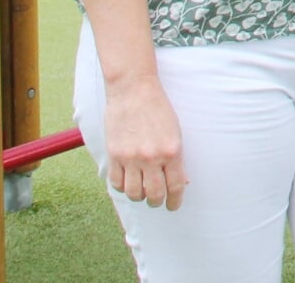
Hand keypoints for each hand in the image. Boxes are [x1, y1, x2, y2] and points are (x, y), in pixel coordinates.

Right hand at [102, 74, 187, 210]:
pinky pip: (116, 183)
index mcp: (172, 151)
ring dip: (139, 196)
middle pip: (154, 195)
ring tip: (142, 191)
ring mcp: (131, 157)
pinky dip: (122, 187)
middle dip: (157, 202)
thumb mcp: (175, 132)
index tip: (173, 205)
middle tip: (157, 201)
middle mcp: (151, 157)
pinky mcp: (114, 154)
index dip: (175, 201)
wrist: (133, 89)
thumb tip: (181, 182)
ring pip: (134, 193)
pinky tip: (127, 182)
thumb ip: (176, 158)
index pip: (175, 187)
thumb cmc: (158, 109)